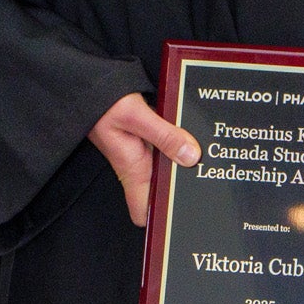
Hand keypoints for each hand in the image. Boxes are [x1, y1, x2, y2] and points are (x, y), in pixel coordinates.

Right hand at [88, 93, 200, 226]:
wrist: (90, 85)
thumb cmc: (103, 103)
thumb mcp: (136, 116)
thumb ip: (164, 135)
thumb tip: (191, 156)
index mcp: (132, 169)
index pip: (142, 212)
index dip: (160, 218)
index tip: (183, 217)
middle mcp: (138, 165)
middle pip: (162, 191)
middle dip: (182, 190)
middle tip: (209, 185)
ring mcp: (143, 152)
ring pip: (168, 168)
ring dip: (186, 164)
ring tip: (213, 163)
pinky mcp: (147, 137)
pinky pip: (168, 147)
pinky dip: (183, 144)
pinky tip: (200, 138)